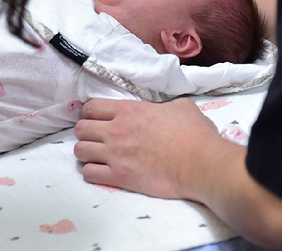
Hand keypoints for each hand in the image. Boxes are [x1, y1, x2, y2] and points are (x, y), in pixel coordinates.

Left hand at [74, 98, 220, 200]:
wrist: (201, 164)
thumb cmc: (195, 134)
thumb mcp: (180, 107)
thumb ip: (163, 106)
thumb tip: (165, 110)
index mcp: (128, 111)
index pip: (91, 107)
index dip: (89, 113)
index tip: (94, 119)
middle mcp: (116, 130)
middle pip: (80, 129)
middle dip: (85, 133)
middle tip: (95, 138)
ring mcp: (115, 154)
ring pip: (80, 150)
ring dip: (85, 153)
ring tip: (96, 156)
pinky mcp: (119, 176)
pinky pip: (89, 173)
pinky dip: (91, 173)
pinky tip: (101, 172)